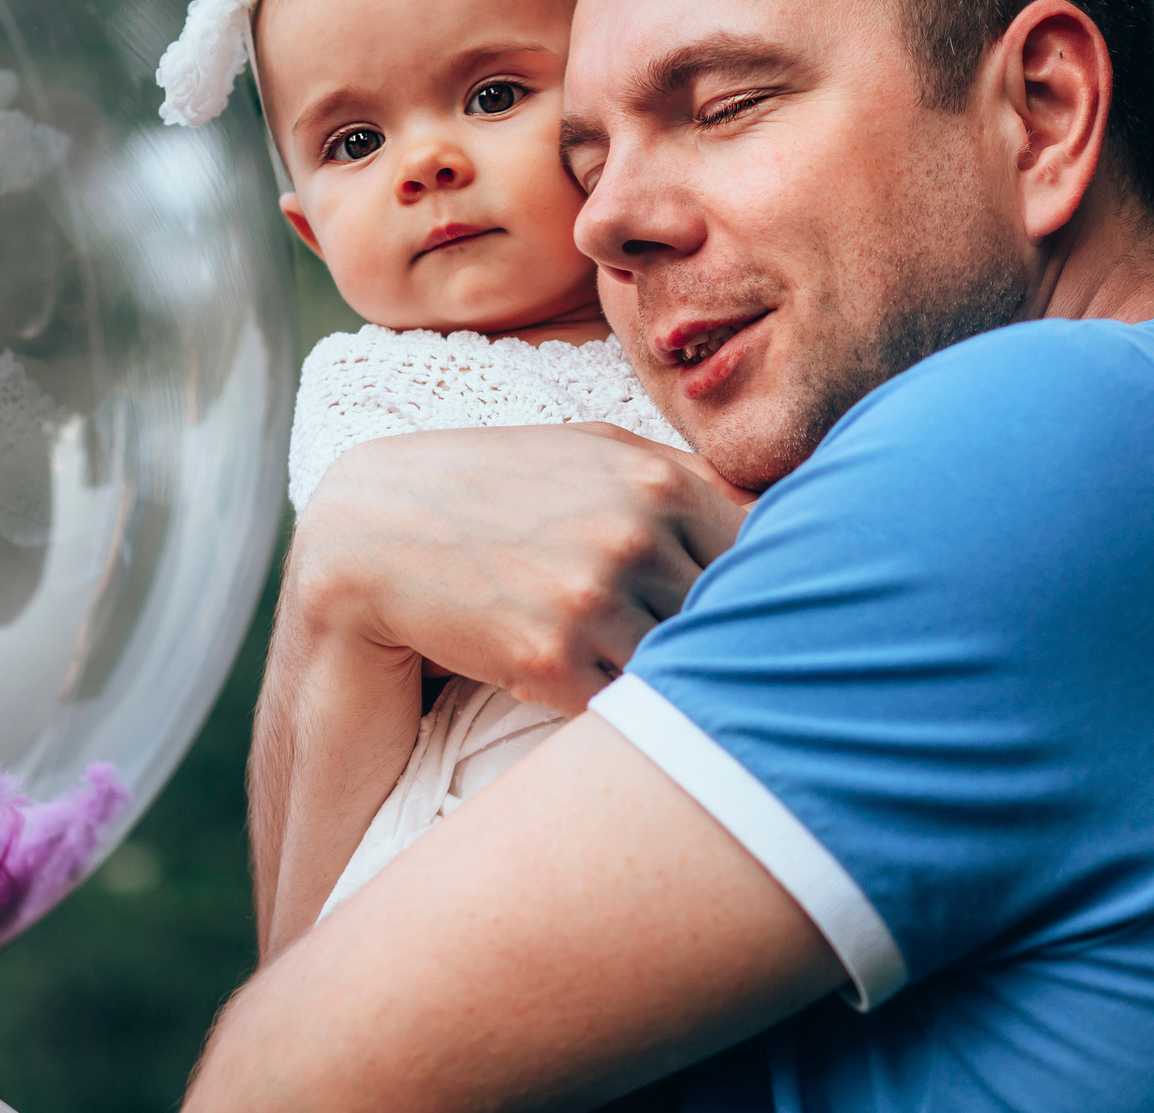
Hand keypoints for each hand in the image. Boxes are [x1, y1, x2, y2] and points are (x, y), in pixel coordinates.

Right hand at [289, 422, 747, 717]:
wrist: (377, 533)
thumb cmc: (498, 488)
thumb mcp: (592, 451)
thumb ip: (683, 480)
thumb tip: (776, 517)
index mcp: (657, 479)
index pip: (763, 551)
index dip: (763, 584)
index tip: (759, 605)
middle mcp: (633, 534)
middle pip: (726, 616)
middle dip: (718, 636)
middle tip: (707, 651)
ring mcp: (593, 599)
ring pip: (680, 665)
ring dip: (667, 674)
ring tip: (643, 668)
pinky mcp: (551, 661)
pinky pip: (624, 702)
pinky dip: (617, 700)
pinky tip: (586, 677)